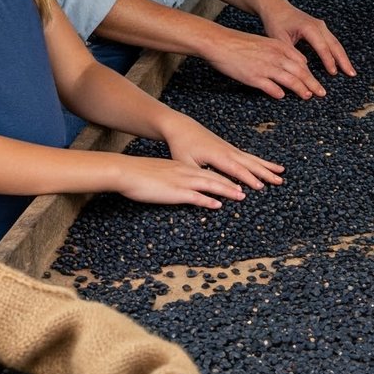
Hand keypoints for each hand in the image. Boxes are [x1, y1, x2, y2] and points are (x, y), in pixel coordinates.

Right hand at [111, 154, 253, 208]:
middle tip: (247, 189)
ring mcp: (182, 181)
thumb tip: (178, 187)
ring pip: (210, 185)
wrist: (126, 171)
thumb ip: (172, 180)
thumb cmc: (139, 175)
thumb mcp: (160, 174)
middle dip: (232, 183)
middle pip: (214, 177)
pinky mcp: (175, 191)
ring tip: (241, 196)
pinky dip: (208, 200)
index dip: (223, 177)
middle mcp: (186, 172)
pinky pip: (195, 196)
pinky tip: (218, 205)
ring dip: (227, 191)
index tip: (236, 181)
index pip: (208, 172)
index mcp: (183, 168)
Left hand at [163, 116, 284, 189]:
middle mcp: (228, 151)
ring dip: (267, 166)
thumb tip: (212, 192)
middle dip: (265, 173)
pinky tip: (266, 165)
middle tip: (280, 181)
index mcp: (218, 156)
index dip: (248, 179)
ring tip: (281, 172)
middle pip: (250, 163)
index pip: (236, 169)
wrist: (182, 127)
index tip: (260, 187)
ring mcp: (230, 148)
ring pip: (252, 159)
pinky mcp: (230, 148)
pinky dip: (259, 161)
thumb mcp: (185, 164)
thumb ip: (200, 178)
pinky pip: (248, 156)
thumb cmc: (182, 146)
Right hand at [202, 24, 325, 100]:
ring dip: (301, 89)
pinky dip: (278, 93)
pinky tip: (282, 97)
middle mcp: (275, 56)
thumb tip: (293, 65)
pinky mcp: (254, 77)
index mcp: (278, 46)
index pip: (301, 61)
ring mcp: (265, 67)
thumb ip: (279, 53)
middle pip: (300, 72)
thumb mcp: (265, 43)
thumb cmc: (240, 43)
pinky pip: (271, 87)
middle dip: (312, 83)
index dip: (310, 73)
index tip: (316, 82)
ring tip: (308, 96)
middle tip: (321, 93)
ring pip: (290, 80)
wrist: (220, 42)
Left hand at [260, 0, 355, 78]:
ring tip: (350, 71)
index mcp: (308, 27)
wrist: (276, 8)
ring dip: (343, 57)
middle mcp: (318, 25)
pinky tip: (341, 61)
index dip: (328, 61)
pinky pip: (332, 41)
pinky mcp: (321, 28)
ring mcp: (321, 25)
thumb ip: (291, 53)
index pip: (322, 47)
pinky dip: (337, 52)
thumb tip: (302, 69)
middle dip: (343, 60)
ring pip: (335, 43)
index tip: (333, 73)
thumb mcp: (279, 39)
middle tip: (351, 74)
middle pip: (334, 44)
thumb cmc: (276, 23)